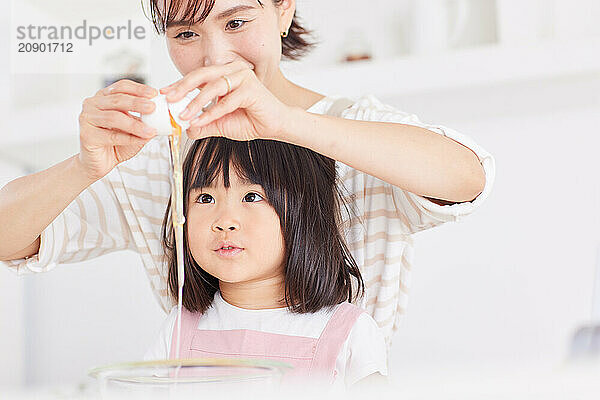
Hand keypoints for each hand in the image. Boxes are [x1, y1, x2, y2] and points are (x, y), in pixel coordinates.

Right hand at [78, 79, 157, 180]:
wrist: (100, 163)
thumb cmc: (115, 144)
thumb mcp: (134, 129)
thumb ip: (144, 121)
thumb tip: (162, 116)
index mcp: (104, 97)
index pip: (121, 87)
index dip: (138, 89)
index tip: (154, 94)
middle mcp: (92, 104)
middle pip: (117, 100)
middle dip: (137, 103)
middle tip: (153, 108)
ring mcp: (87, 119)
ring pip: (114, 118)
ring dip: (135, 124)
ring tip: (150, 130)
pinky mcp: (86, 135)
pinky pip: (112, 136)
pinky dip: (129, 138)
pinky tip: (142, 139)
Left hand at [160, 60, 290, 141]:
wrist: (275, 127)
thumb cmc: (251, 121)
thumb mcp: (219, 124)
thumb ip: (202, 124)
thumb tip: (184, 129)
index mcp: (224, 74)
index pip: (197, 76)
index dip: (179, 84)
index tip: (164, 94)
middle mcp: (233, 71)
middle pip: (202, 74)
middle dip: (183, 87)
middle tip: (169, 99)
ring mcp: (243, 78)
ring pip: (213, 87)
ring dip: (196, 102)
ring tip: (184, 115)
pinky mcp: (252, 90)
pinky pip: (227, 101)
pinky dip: (212, 112)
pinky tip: (202, 121)